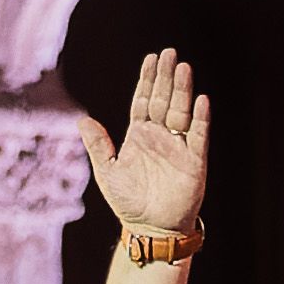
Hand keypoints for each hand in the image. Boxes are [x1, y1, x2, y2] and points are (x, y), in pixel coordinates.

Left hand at [80, 49, 210, 233]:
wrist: (150, 229)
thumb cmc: (128, 202)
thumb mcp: (107, 172)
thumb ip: (98, 145)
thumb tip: (82, 120)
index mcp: (140, 135)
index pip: (144, 100)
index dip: (147, 80)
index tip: (151, 58)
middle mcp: (160, 137)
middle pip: (164, 100)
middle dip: (166, 77)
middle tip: (169, 53)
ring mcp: (178, 148)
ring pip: (181, 113)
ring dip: (183, 91)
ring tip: (183, 68)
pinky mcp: (194, 162)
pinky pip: (199, 137)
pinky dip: (201, 120)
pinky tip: (201, 101)